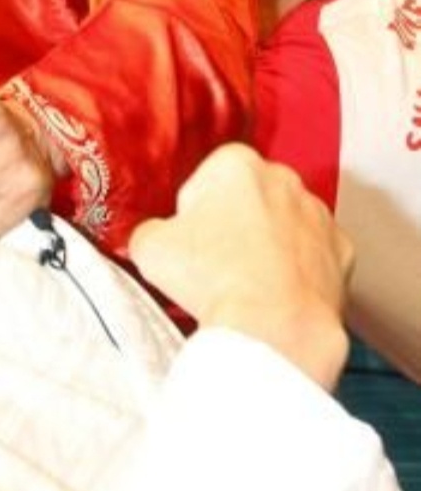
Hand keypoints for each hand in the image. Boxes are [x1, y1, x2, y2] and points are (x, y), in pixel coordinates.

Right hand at [128, 143, 353, 389]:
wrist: (272, 327)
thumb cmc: (212, 279)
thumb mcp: (149, 246)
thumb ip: (149, 230)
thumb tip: (154, 238)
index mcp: (235, 163)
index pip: (204, 181)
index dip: (191, 215)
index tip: (189, 241)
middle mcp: (283, 178)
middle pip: (247, 198)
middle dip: (233, 223)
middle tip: (214, 263)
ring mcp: (318, 214)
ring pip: (283, 224)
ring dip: (267, 245)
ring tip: (245, 284)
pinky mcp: (342, 251)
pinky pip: (313, 255)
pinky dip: (298, 270)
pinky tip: (277, 293)